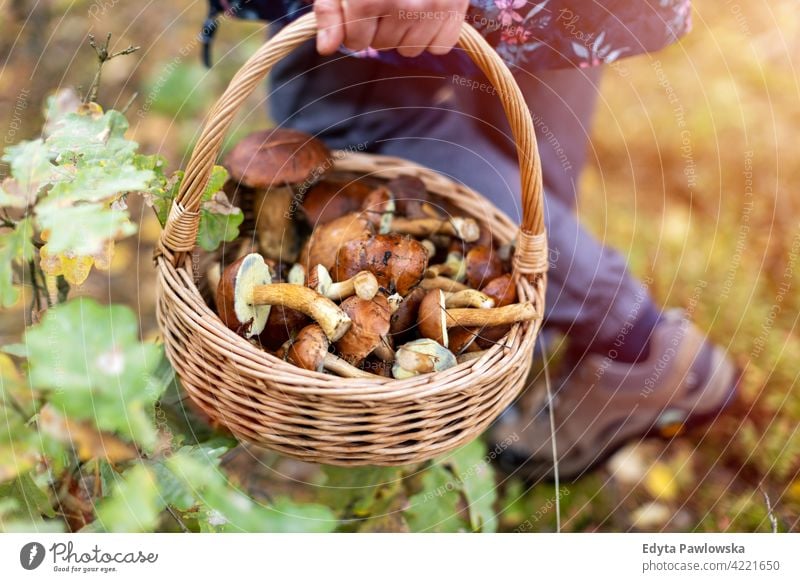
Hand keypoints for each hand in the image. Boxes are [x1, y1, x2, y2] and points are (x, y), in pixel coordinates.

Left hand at [314, 0, 468, 57]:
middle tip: (385, 0)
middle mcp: (404, 5)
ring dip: (404, 33)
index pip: (357, 42)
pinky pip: (439, 47)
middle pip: (383, 46)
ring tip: (405, 4)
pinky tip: (425, 14)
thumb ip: (330, 10)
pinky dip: (431, 35)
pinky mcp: (455, 8)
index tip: (360, 7)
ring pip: (410, 50)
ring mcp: (433, 8)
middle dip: (378, 27)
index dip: (354, 26)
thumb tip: (327, 47)